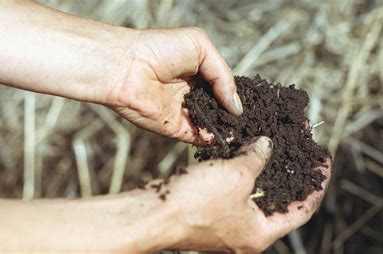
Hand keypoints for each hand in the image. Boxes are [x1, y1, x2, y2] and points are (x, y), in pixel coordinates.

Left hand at [109, 28, 242, 144]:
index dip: (237, 95)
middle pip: (220, 108)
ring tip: (247, 132)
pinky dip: (214, 140)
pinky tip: (229, 138)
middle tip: (255, 122)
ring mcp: (185, 112)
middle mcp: (193, 94)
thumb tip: (237, 107)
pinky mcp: (176, 128)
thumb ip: (223, 76)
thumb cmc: (160, 48)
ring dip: (228, 129)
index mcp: (199, 73)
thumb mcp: (201, 48)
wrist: (127, 66)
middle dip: (234, 115)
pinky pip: (199, 137)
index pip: (224, 88)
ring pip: (213, 124)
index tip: (256, 104)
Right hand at [135, 137, 330, 251]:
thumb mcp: (236, 175)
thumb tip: (267, 145)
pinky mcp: (213, 216)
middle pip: (282, 202)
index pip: (303, 209)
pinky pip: (238, 193)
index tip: (325, 161)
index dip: (317, 183)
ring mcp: (230, 226)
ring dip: (269, 171)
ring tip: (280, 148)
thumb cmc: (195, 202)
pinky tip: (247, 153)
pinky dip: (246, 174)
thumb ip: (258, 157)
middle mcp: (248, 234)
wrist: (153, 214)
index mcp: (261, 233)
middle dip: (295, 174)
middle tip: (305, 152)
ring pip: (259, 196)